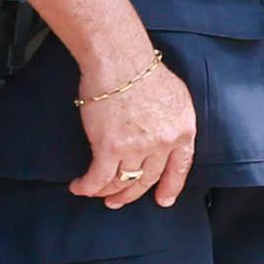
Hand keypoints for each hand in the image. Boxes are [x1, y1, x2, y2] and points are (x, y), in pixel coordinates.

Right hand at [71, 46, 192, 210]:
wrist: (121, 62)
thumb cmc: (144, 73)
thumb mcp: (176, 98)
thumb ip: (173, 121)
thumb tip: (165, 135)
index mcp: (184, 131)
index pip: (180, 167)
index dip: (171, 186)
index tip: (163, 200)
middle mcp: (164, 143)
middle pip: (149, 178)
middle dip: (133, 194)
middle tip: (119, 201)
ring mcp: (138, 148)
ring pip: (123, 181)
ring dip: (108, 192)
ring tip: (98, 195)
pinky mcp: (110, 148)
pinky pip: (99, 177)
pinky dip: (88, 186)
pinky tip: (79, 187)